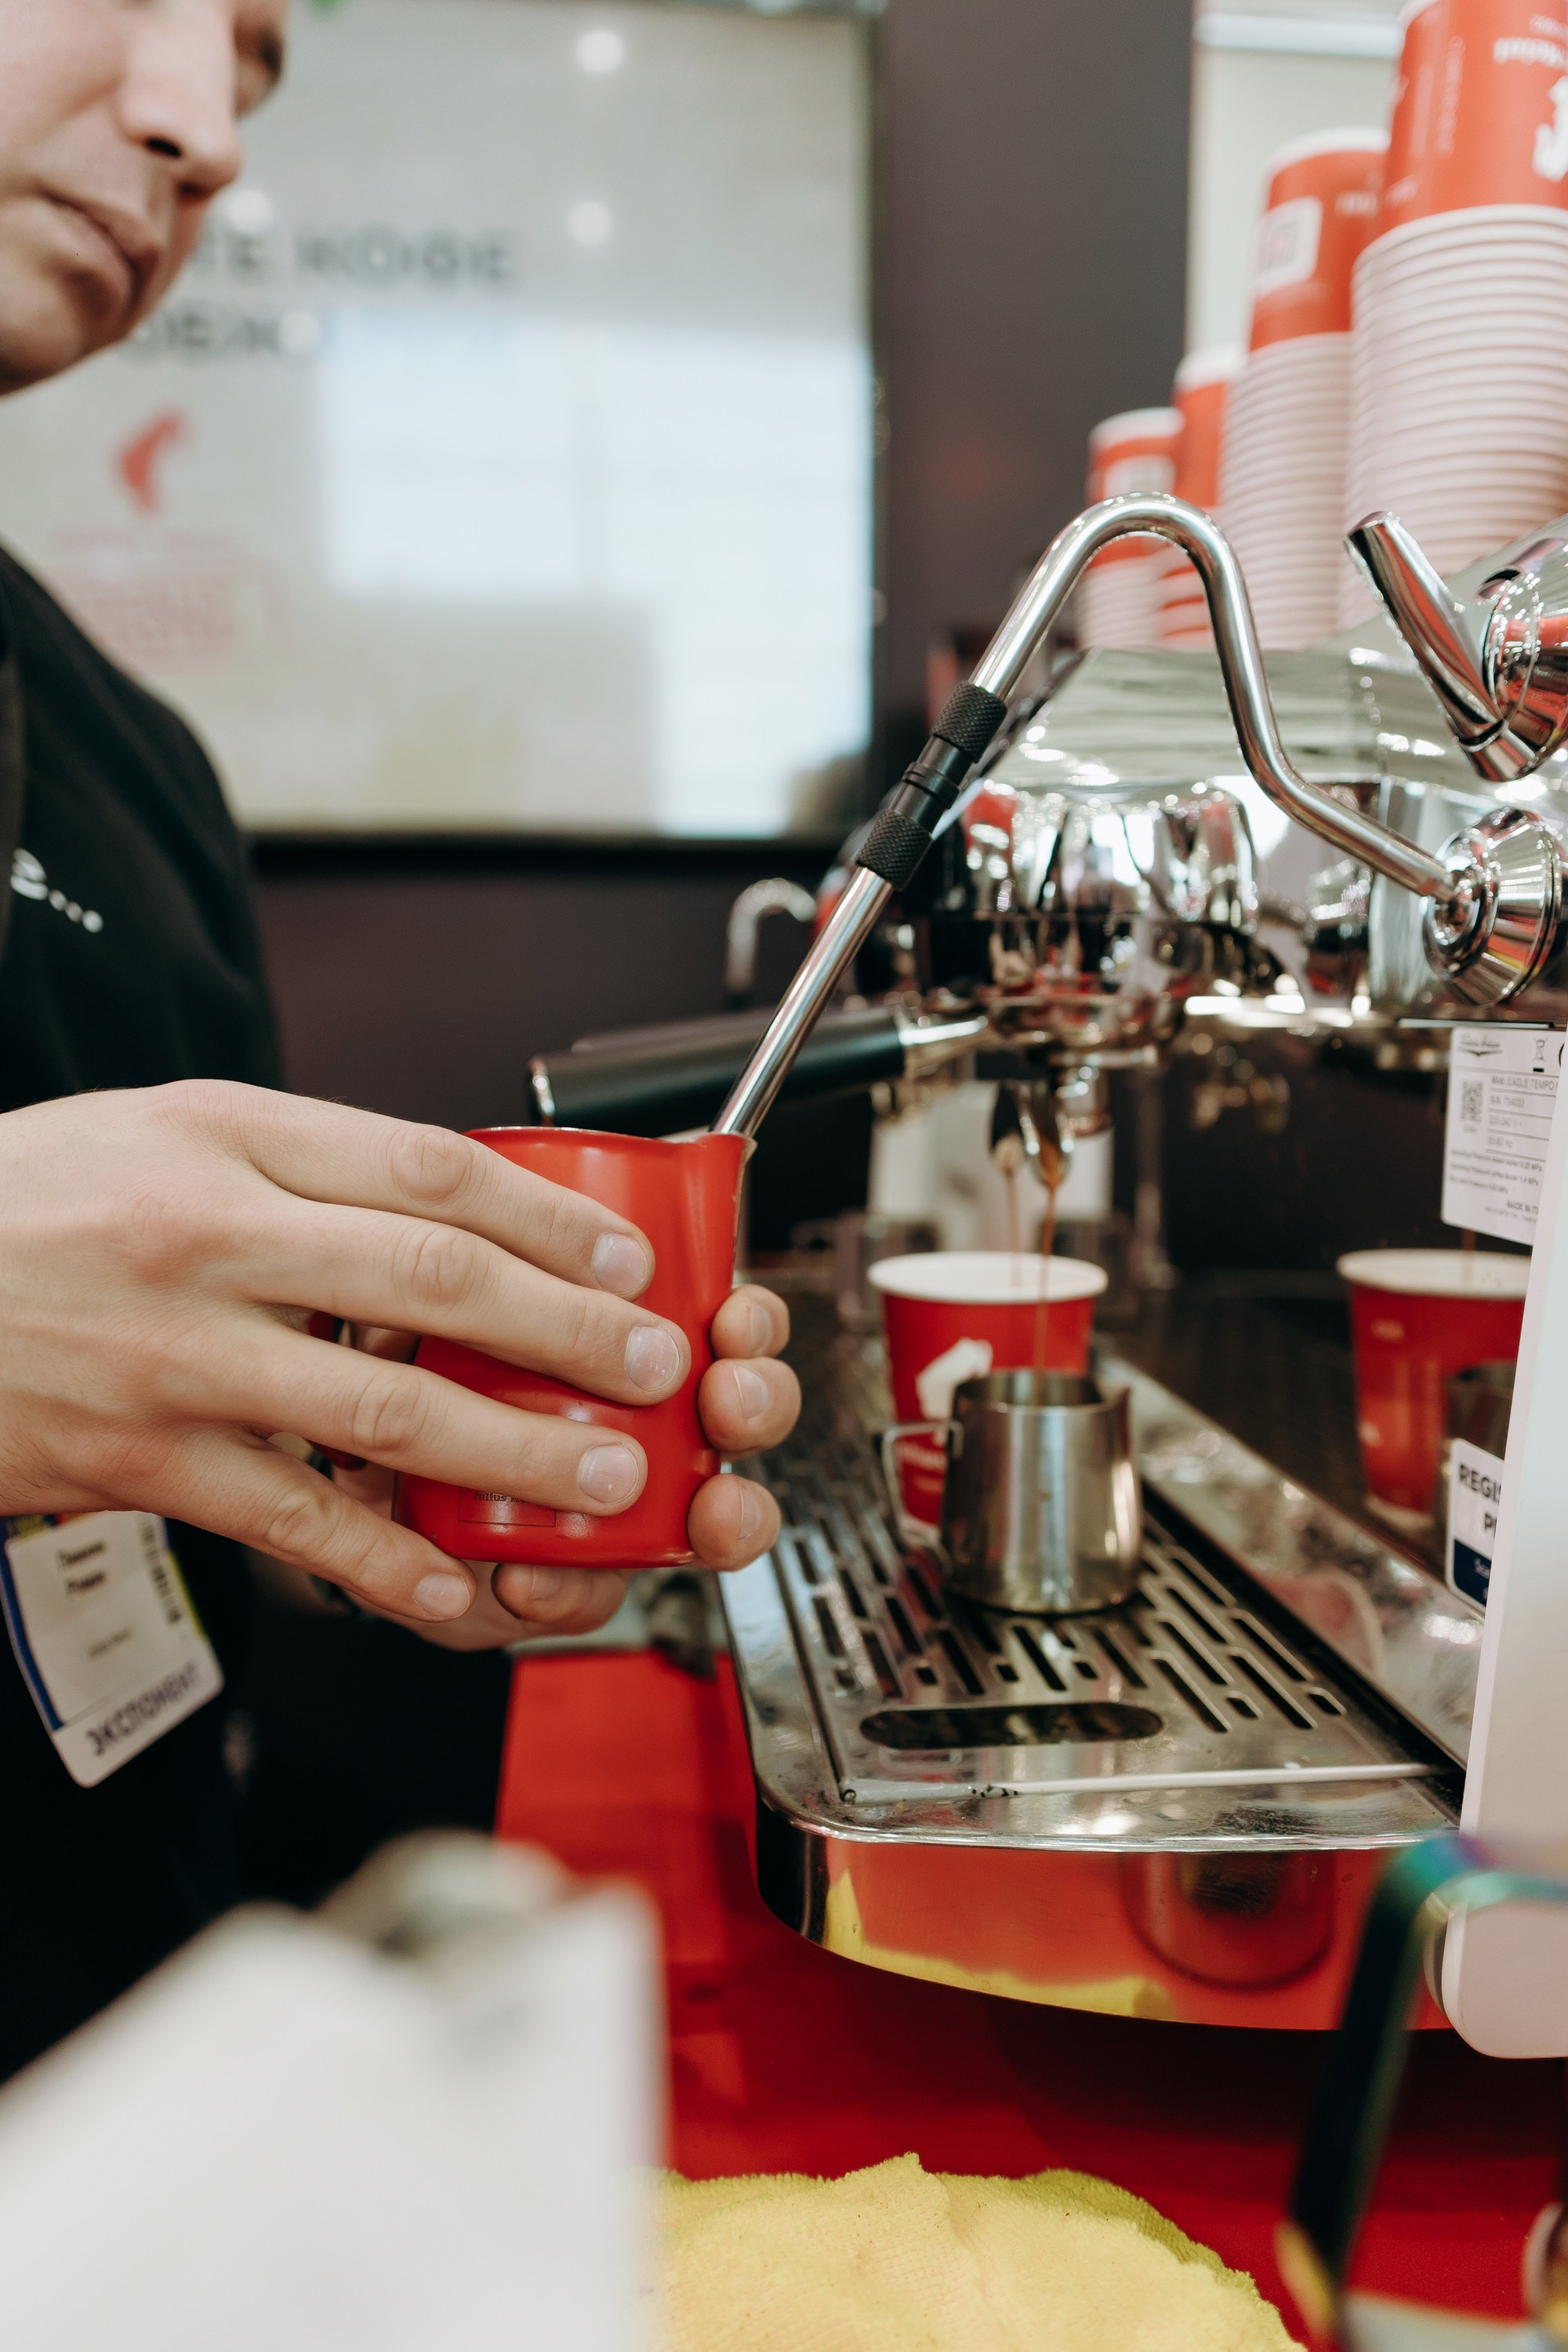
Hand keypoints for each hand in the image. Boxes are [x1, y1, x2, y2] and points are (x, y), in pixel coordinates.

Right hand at [0, 1081, 795, 1624]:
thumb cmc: (34, 1200)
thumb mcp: (167, 1127)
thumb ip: (305, 1160)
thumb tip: (451, 1200)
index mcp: (228, 1140)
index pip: (423, 1169)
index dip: (545, 1218)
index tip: (625, 1259)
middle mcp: (211, 1241)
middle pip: (428, 1279)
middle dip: (564, 1330)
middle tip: (655, 1367)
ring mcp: (179, 1359)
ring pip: (378, 1405)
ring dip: (510, 1450)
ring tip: (604, 1477)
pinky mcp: (147, 1460)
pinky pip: (291, 1519)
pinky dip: (384, 1559)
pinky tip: (455, 1585)